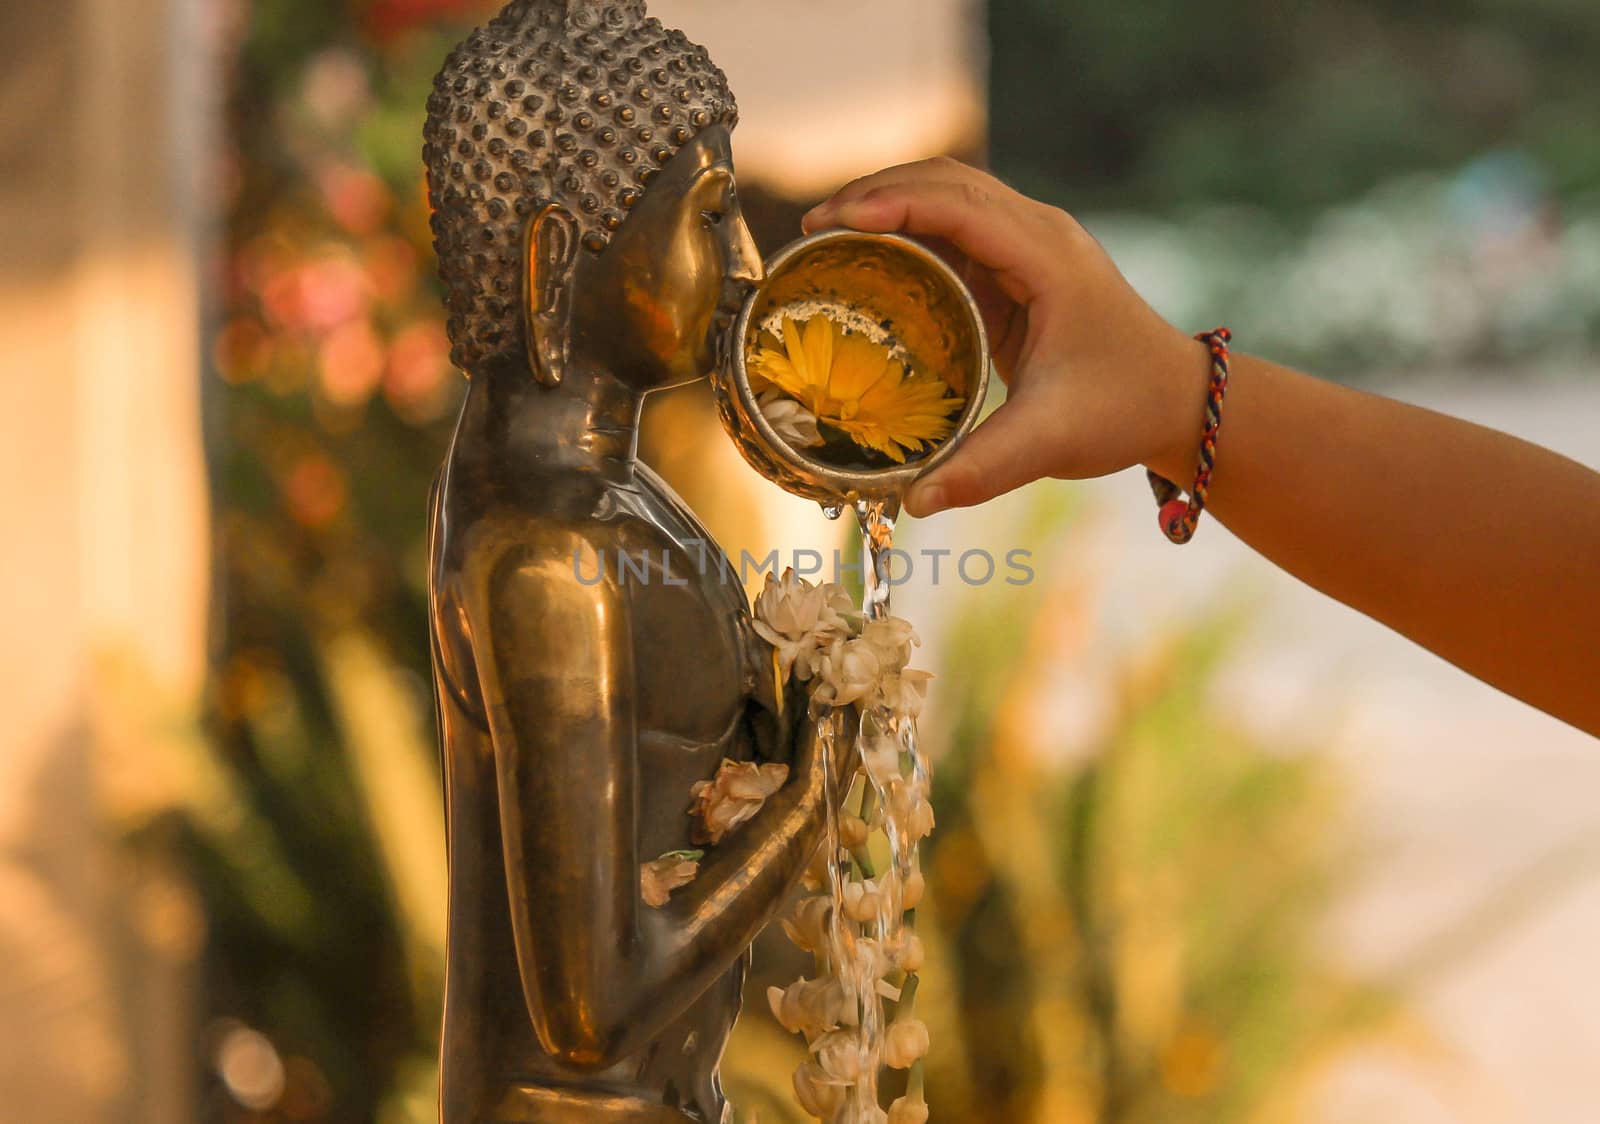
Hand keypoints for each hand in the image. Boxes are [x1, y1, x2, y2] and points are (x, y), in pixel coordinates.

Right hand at [803, 158, 1208, 515]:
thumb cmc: (1123, 411)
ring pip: (947, 194)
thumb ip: (982, 468)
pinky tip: (867, 259)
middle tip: (810, 230)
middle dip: (873, 193)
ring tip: (825, 236)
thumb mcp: (1052, 440)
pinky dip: (906, 230)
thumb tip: (914, 503)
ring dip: (887, 203)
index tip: (833, 223)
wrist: (1175, 401)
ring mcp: (1029, 243)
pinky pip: (954, 228)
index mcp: (1048, 257)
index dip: (891, 203)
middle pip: (945, 180)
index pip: (959, 204)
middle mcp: (1039, 233)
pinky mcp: (1018, 264)